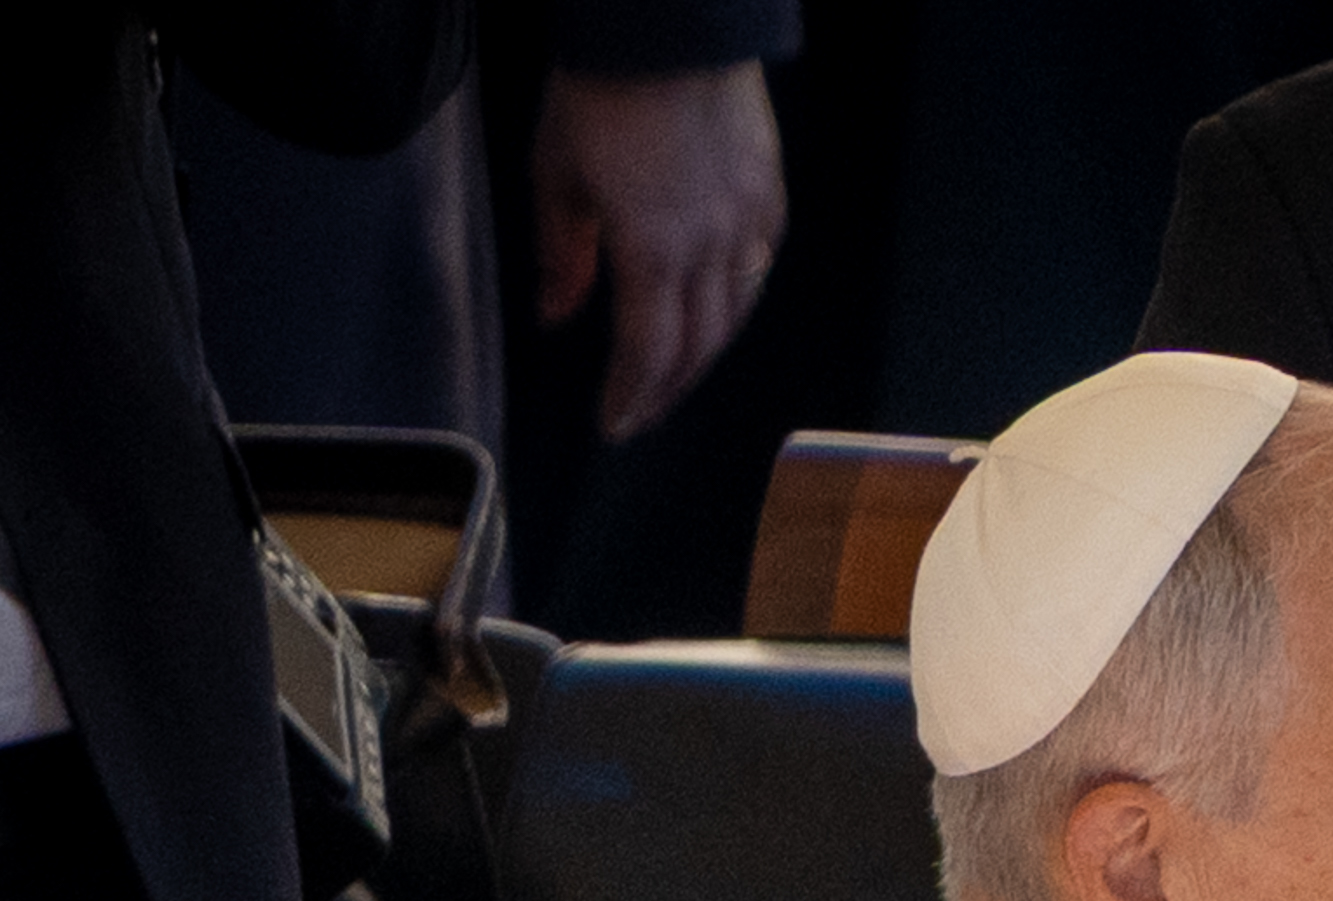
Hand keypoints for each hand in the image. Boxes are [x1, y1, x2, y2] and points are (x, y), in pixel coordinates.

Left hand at [536, 64, 788, 441]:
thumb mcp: (555, 173)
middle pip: (698, 348)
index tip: (614, 424)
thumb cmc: (606, 91)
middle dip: (667, 390)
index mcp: (653, 250)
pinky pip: (757, 272)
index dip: (632, 398)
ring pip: (735, 318)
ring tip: (677, 370)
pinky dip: (735, 304)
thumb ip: (560, 254)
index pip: (648, 353)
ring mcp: (749, 226)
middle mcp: (711, 250)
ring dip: (703, 354)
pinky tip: (717, 309)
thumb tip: (557, 314)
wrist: (669, 32)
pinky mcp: (771, 201)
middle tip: (642, 411)